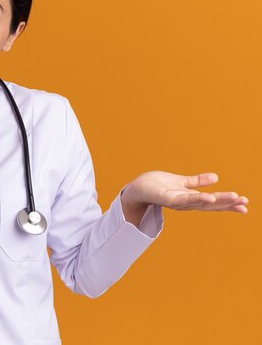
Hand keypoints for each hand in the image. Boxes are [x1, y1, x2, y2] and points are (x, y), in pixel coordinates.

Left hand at [122, 171, 248, 213]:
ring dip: (217, 201)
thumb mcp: (181, 182)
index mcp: (190, 199)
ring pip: (200, 202)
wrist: (136, 188)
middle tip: (245, 203)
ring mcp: (176, 202)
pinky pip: (183, 199)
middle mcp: (185, 203)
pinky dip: (197, 199)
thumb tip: (216, 177)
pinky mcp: (166, 198)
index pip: (212, 202)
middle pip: (210, 204)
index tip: (245, 204)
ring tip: (233, 198)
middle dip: (227, 203)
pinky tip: (209, 197)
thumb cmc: (157, 186)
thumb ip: (197, 182)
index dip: (228, 203)